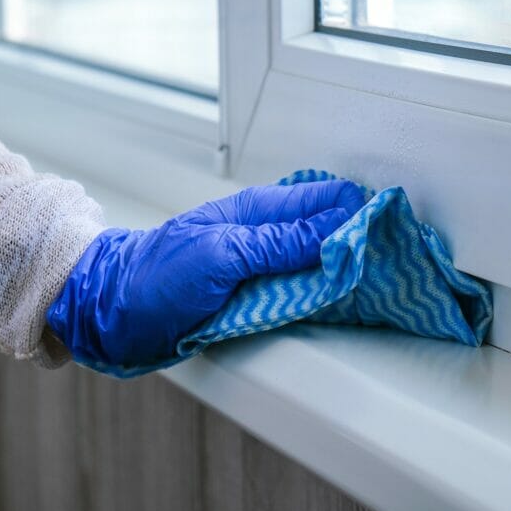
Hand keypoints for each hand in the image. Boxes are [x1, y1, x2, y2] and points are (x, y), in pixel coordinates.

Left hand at [47, 179, 364, 367]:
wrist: (109, 312)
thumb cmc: (156, 275)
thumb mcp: (223, 254)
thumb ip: (280, 243)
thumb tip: (337, 231)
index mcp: (261, 210)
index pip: (329, 198)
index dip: (361, 211)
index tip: (392, 230)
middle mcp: (268, 234)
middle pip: (331, 230)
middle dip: (362, 240)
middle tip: (400, 259)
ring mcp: (263, 265)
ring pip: (319, 262)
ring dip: (346, 270)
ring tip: (384, 282)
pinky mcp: (255, 295)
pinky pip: (300, 291)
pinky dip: (323, 294)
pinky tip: (344, 302)